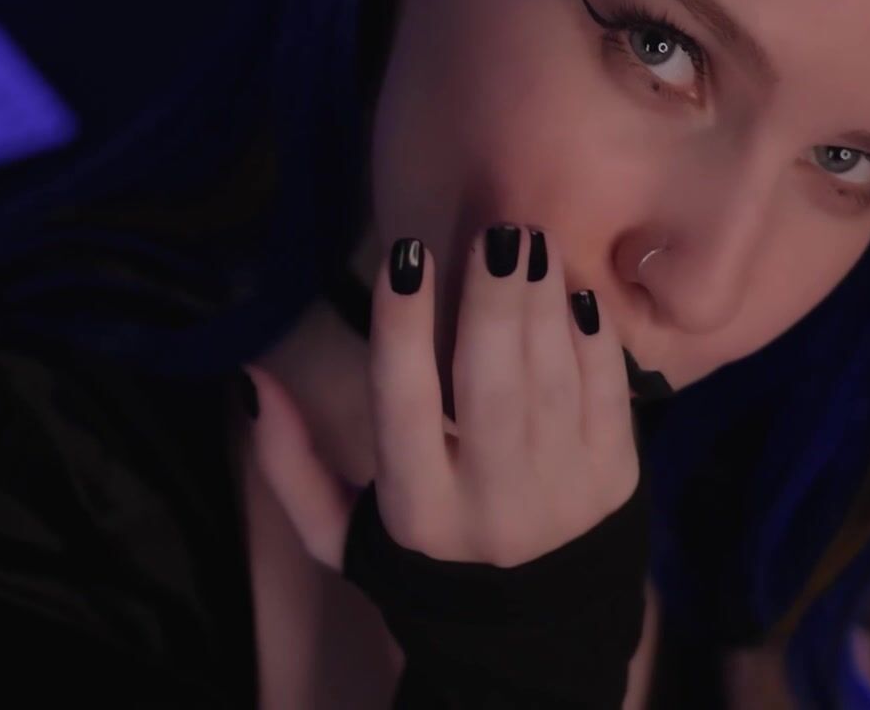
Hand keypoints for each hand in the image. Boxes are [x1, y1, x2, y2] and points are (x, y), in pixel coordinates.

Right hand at [245, 224, 640, 572]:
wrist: (530, 638)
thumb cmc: (422, 566)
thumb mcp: (340, 535)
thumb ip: (290, 464)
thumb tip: (253, 379)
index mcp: (418, 511)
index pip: (403, 403)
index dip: (402, 325)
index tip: (405, 254)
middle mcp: (492, 501)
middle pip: (490, 383)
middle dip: (493, 300)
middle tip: (494, 231)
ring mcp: (563, 492)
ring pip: (552, 381)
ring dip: (544, 302)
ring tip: (532, 240)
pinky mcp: (616, 484)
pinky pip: (607, 398)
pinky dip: (593, 339)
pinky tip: (575, 293)